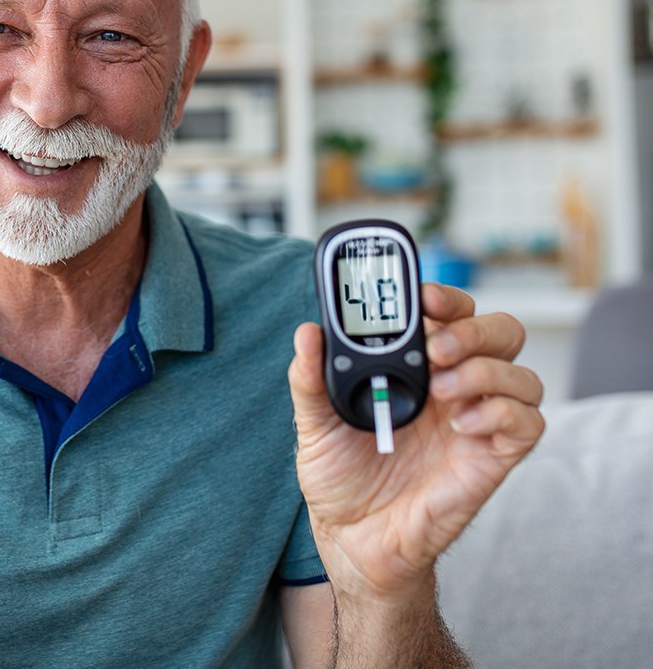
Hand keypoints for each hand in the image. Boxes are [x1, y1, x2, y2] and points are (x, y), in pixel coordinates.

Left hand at [288, 283, 544, 601]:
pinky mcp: (494, 458)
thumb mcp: (314, 423)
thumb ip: (310, 378)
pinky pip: (528, 424)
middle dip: (473, 329)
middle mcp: (453, 387)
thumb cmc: (339, 477)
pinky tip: (464, 426)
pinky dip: (502, 413)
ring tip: (444, 391)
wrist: (353, 539)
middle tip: (436, 348)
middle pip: (499, 332)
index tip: (424, 298)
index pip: (451, 313)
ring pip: (522, 374)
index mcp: (415, 367)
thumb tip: (307, 332)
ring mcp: (478, 421)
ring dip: (487, 371)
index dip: (447, 297)